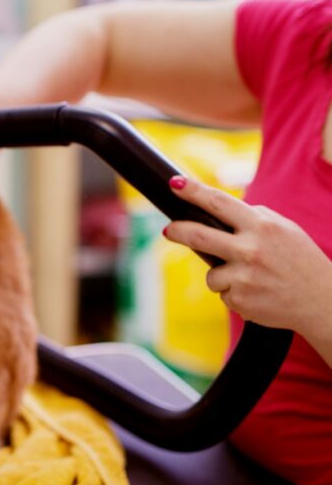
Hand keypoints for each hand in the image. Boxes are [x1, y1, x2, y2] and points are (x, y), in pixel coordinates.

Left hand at [163, 175, 331, 338]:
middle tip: (168, 230)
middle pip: (198, 235)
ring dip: (222, 276)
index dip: (193, 192)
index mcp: (262, 227)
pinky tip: (258, 293)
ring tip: (252, 279)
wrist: (324, 301)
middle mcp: (251, 250)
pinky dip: (235, 294)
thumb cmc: (301, 261)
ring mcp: (245, 277)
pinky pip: (224, 293)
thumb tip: (219, 208)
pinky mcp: (241, 301)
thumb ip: (254, 217)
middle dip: (177, 231)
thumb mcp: (285, 229)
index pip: (219, 203)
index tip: (174, 183)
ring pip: (211, 274)